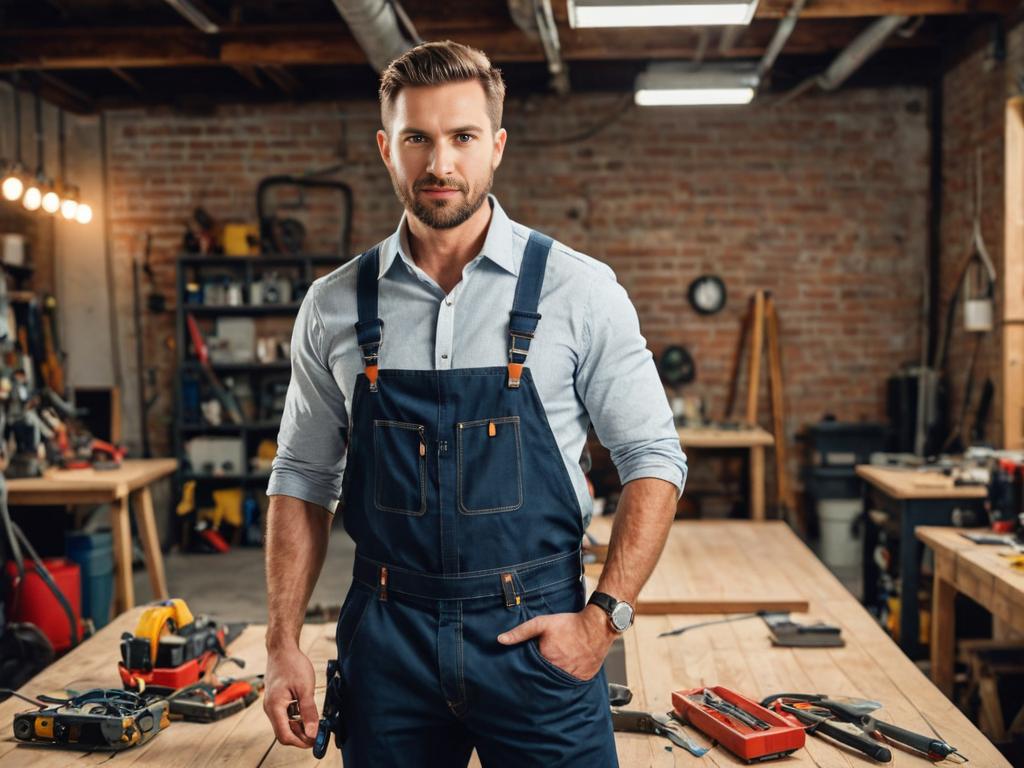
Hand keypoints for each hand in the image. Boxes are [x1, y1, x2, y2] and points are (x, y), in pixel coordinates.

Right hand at [264, 641, 317, 748]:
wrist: (282, 648)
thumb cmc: (292, 664)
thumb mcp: (305, 688)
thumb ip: (308, 712)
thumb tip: (312, 732)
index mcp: (274, 707)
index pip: (285, 736)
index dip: (300, 742)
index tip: (314, 741)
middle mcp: (270, 708)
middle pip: (284, 733)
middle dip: (300, 736)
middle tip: (317, 735)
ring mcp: (271, 705)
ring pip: (284, 725)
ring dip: (299, 728)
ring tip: (315, 724)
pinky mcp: (276, 700)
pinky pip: (284, 716)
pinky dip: (296, 719)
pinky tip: (307, 715)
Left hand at [497, 604, 616, 680]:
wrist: (597, 626)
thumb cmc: (569, 624)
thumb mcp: (542, 623)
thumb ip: (520, 632)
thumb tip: (500, 640)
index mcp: (545, 661)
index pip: (530, 672)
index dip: (526, 670)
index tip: (521, 673)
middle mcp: (558, 673)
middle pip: (543, 680)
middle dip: (538, 678)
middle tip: (537, 675)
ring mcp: (572, 678)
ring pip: (557, 684)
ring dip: (552, 681)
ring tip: (550, 675)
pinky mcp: (583, 679)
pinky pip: (571, 684)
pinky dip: (567, 681)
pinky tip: (564, 675)